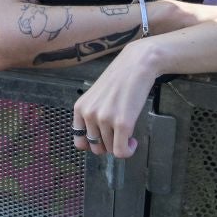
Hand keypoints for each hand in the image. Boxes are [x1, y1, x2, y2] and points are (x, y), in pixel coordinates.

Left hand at [72, 42, 158, 158]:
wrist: (137, 64)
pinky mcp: (122, 123)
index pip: (79, 142)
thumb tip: (97, 141)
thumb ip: (92, 115)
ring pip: (111, 149)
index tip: (103, 141)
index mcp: (80, 108)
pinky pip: (121, 152)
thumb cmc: (119, 79)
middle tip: (119, 135)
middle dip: (109, 145)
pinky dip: (128, 151)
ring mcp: (105, 119)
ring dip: (121, 145)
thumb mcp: (96, 96)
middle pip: (97, 148)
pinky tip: (133, 142)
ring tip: (128, 133)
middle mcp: (89, 114)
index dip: (93, 145)